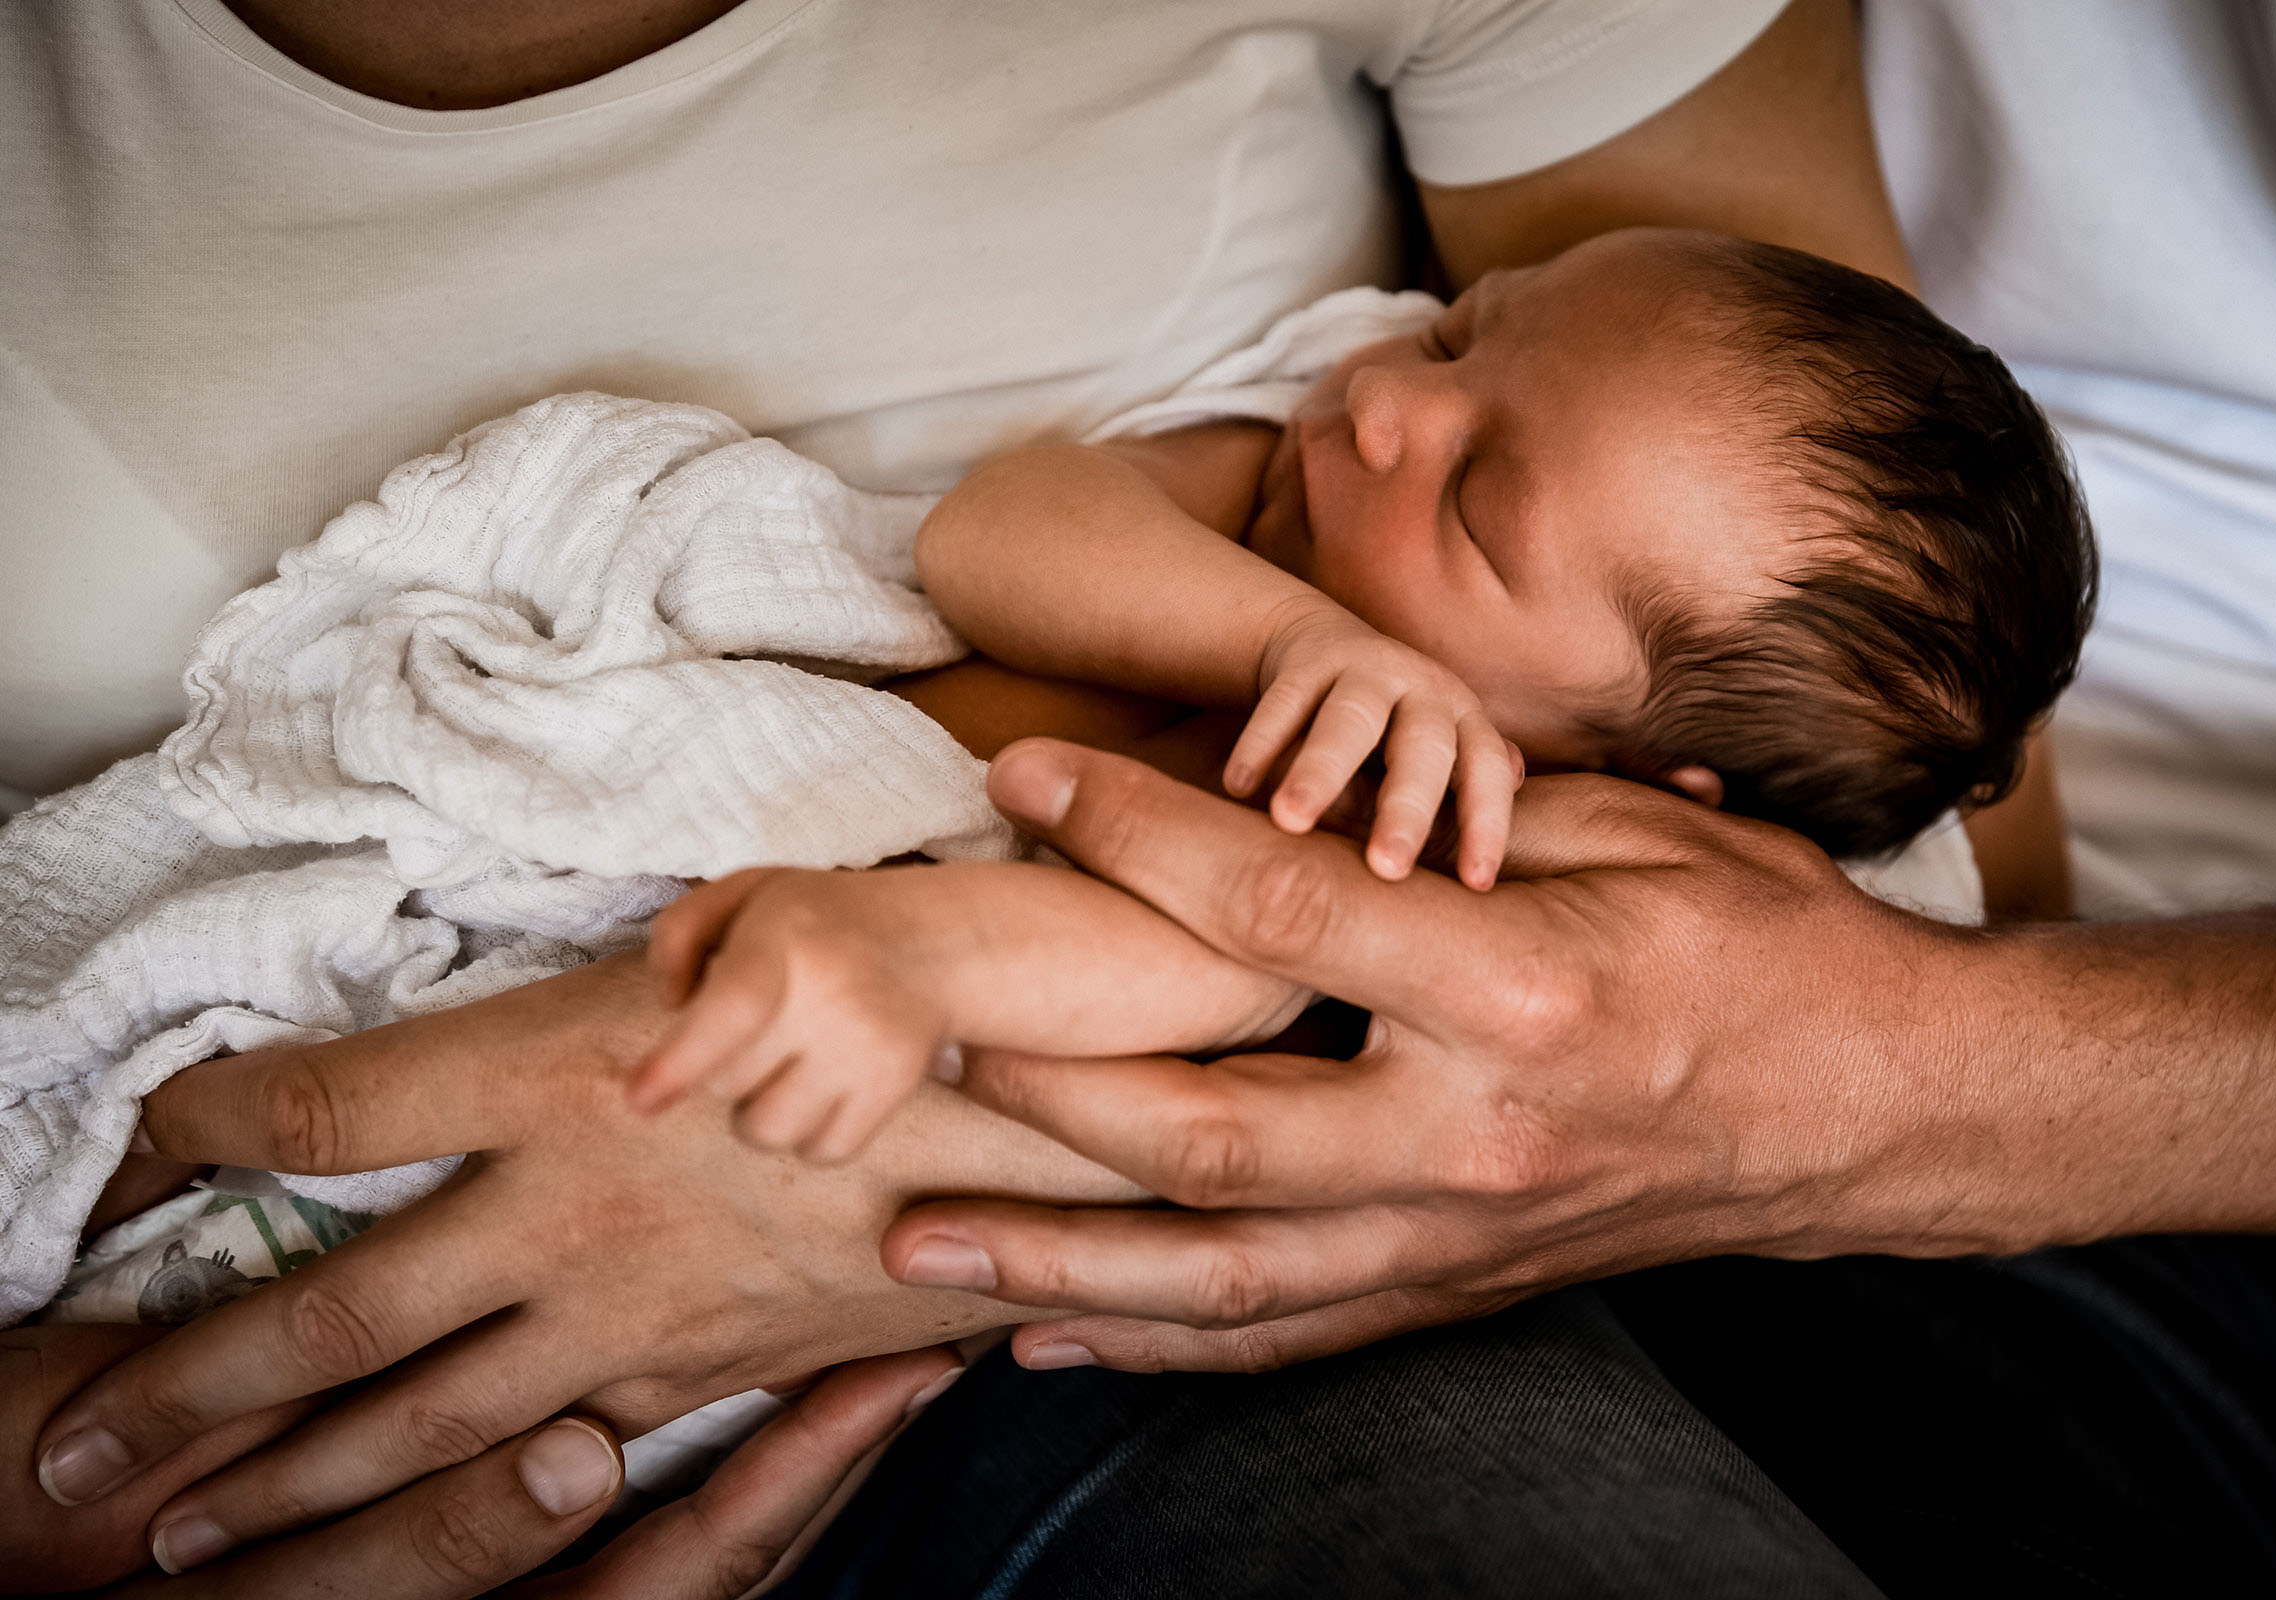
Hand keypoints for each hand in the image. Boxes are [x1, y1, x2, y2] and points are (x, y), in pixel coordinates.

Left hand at [32, 955, 1129, 1572]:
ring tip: (190, 1536)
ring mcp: (636, 1313)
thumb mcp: (762, 928)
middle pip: (335, 1314)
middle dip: (193, 1392)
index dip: (212, 1122)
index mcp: (563, 1076)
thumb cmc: (908, 993)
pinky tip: (421, 1522)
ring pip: (428, 1421)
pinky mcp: (704, 1370)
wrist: (1054, 1126)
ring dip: (298, 1480)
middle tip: (77, 1468)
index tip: (146, 1138)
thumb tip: (605, 979)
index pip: (330, 1104)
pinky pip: (557, 1446)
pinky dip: (466, 1492)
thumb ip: (649, 963)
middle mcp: (574, 1211)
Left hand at [631, 866, 963, 1160]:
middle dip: (722, 1065)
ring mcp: (868, 1046)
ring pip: (768, 1130)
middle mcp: (832, 994)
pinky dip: (808, 1134)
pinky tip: (819, 1088)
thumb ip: (681, 931)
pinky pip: (821, 1152)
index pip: (732, 1006)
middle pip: (726, 1082)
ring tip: (783, 1063)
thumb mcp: (744, 893)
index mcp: (786, 936)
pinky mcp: (895, 1087)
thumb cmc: (816, 922)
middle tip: (760, 1024)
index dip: (681, 1058)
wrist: (931, 940)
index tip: (638, 1098)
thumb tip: (671, 1006)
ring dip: (758, 1109)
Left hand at [881, 738, 2004, 1371]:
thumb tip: (1291, 786)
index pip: (1276, 913)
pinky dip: (1156, 1344)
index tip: (1026, 779)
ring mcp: (1462, 1239)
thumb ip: (1453, 821)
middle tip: (918, 1034)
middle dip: (1042, 1084)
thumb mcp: (1628, 830)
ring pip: (1219, 1273)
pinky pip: (1284, 1336)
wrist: (1874, 1105)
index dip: (1133, 837)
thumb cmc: (1759, 938)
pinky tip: (1046, 1345)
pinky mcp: (1459, 1292)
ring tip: (910, 1248)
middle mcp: (1474, 1138)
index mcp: (1518, 992)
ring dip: (1054, 1263)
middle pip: (1207, 1131)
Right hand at [1224, 610, 1518, 889]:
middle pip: (1423, 747)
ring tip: (1290, 822)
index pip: (1485, 771)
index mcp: (1463, 720)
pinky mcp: (1307, 660)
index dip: (1486, 823)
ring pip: (1348, 719)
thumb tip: (1486, 872)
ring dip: (1321, 771)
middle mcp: (1423, 689)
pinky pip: (1283, 701)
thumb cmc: (1390, 730)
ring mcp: (1365, 668)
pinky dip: (1260, 744)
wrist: (1325, 645)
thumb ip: (1460, 799)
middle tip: (1386, 869)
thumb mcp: (1437, 756)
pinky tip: (1239, 787)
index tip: (1476, 884)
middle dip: (1406, 809)